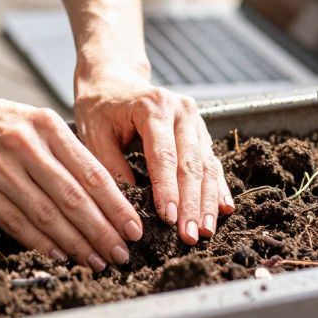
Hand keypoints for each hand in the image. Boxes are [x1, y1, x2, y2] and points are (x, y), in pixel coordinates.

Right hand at [0, 85, 144, 270]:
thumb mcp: (30, 119)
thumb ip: (61, 150)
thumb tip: (98, 193)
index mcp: (45, 125)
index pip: (92, 172)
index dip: (117, 205)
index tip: (134, 228)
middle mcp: (26, 145)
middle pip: (75, 197)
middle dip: (103, 231)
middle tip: (123, 253)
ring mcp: (0, 168)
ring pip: (48, 214)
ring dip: (76, 243)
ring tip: (97, 261)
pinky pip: (17, 222)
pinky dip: (42, 243)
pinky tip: (61, 255)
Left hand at [73, 69, 233, 244]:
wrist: (113, 81)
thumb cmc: (99, 109)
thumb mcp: (94, 135)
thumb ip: (111, 168)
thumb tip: (130, 209)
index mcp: (152, 107)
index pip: (163, 154)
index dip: (167, 189)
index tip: (168, 219)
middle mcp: (180, 110)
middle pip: (190, 163)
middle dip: (192, 203)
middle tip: (190, 236)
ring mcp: (194, 119)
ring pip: (206, 164)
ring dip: (207, 201)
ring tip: (206, 231)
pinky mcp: (199, 130)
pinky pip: (211, 161)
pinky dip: (216, 187)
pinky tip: (223, 209)